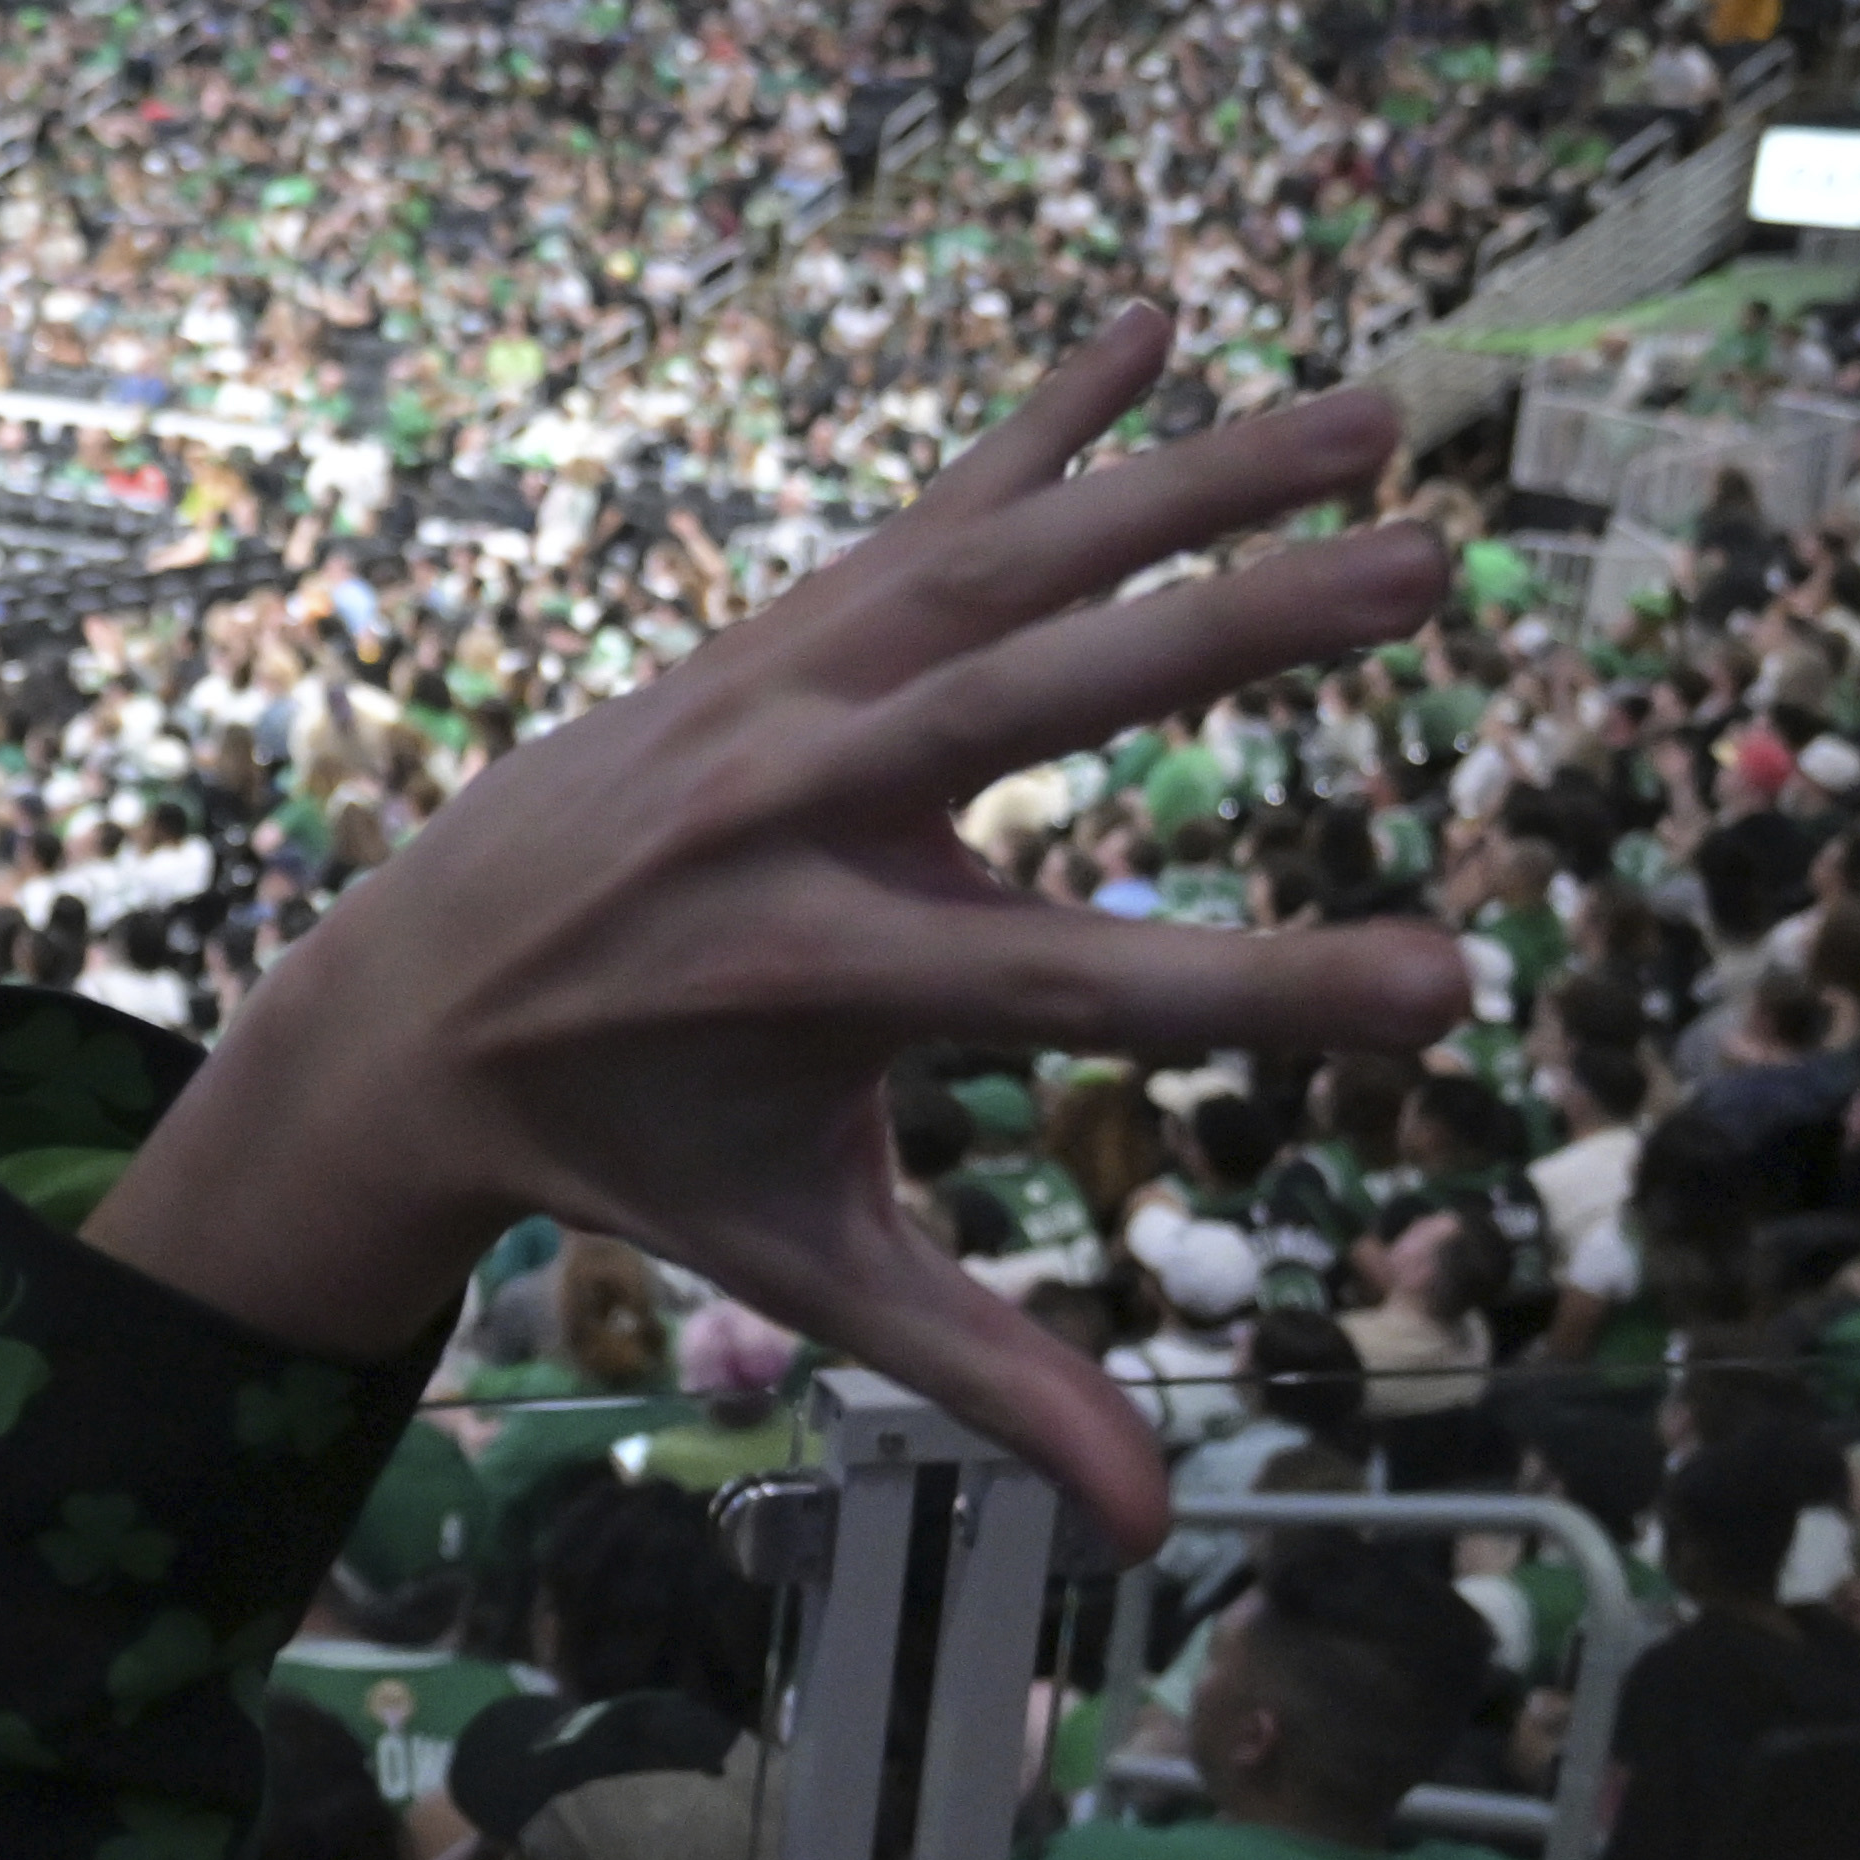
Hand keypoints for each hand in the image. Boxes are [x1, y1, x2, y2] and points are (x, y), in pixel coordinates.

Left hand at [90, 309, 1460, 1544]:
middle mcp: (801, 809)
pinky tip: (1151, 322)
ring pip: (1004, 564)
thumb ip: (981, 1379)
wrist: (412, 1002)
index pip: (1083, 986)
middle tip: (1433, 575)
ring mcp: (781, 691)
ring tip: (1380, 415)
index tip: (1447, 995)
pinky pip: (928, 512)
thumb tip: (1143, 1537)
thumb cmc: (640, 1148)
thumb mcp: (800, 1266)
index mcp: (826, 978)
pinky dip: (1041, 418)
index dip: (1262, 994)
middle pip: (1045, 706)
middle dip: (1239, 631)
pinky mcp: (774, 629)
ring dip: (1192, 478)